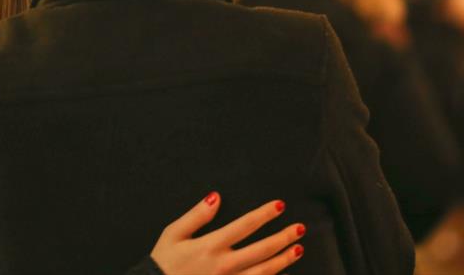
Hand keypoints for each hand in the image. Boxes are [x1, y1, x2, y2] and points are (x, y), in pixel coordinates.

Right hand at [150, 193, 304, 274]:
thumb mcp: (173, 234)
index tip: (280, 206)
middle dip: (283, 238)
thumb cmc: (163, 263)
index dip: (264, 214)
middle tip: (300, 228)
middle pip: (261, 250)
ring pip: (263, 272)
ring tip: (299, 250)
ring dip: (283, 260)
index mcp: (210, 246)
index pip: (245, 226)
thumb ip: (196, 215)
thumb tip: (215, 197)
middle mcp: (223, 265)